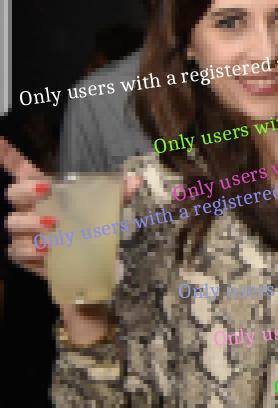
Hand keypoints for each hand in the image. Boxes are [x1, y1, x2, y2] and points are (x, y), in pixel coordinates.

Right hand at [1, 137, 140, 277]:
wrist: (93, 267)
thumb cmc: (94, 230)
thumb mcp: (109, 211)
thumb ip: (118, 195)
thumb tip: (135, 180)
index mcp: (46, 193)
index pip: (21, 168)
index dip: (7, 154)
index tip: (1, 140)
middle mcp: (30, 209)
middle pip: (13, 194)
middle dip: (25, 191)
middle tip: (46, 192)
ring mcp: (24, 233)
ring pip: (12, 224)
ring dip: (30, 223)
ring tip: (53, 227)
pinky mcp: (25, 257)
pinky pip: (17, 251)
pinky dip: (30, 251)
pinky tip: (47, 252)